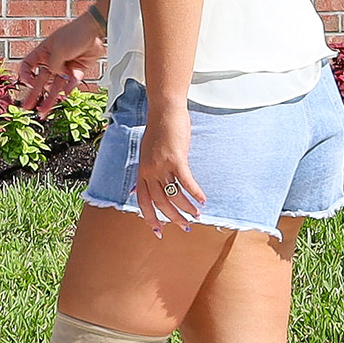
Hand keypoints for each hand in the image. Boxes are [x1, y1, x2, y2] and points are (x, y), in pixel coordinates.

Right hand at [14, 10, 101, 106]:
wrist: (95, 30)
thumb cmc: (74, 34)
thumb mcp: (58, 50)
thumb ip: (53, 67)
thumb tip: (56, 76)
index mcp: (43, 52)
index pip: (27, 66)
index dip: (25, 75)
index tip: (28, 83)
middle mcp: (52, 60)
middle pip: (40, 80)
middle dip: (34, 94)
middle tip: (27, 107)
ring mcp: (65, 66)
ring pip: (55, 85)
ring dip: (50, 98)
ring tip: (43, 112)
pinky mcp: (77, 70)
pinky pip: (71, 82)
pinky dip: (69, 87)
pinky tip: (66, 93)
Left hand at [131, 104, 208, 232]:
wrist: (164, 111)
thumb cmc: (159, 130)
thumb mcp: (147, 152)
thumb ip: (146, 170)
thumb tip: (140, 186)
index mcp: (141, 171)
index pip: (143, 201)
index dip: (150, 218)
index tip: (158, 231)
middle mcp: (149, 171)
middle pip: (160, 202)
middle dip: (173, 217)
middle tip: (185, 226)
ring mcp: (161, 165)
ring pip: (173, 195)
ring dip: (186, 208)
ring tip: (197, 214)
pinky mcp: (176, 159)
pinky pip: (186, 182)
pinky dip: (195, 193)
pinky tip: (203, 200)